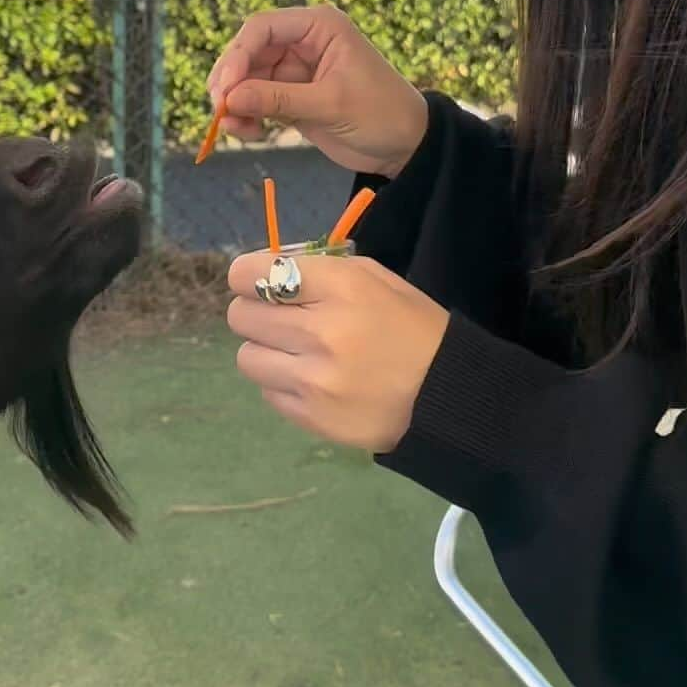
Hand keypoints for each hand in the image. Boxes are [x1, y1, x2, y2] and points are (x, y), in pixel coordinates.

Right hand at [208, 3, 427, 179]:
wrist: (405, 146)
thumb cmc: (381, 114)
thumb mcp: (330, 105)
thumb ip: (278, 99)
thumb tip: (229, 99)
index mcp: (318, 26)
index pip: (262, 27)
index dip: (237, 55)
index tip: (225, 88)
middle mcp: (302, 42)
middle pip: (249, 52)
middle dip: (231, 81)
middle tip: (219, 111)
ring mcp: (294, 70)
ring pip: (247, 79)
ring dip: (236, 103)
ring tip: (235, 130)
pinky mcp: (291, 96)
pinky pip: (256, 100)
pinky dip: (246, 116)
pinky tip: (247, 133)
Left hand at [227, 250, 449, 453]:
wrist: (446, 396)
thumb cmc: (413, 329)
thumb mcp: (378, 280)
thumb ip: (322, 270)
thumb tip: (270, 270)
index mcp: (341, 287)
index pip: (252, 274)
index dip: (248, 276)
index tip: (258, 282)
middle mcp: (321, 330)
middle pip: (240, 315)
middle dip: (255, 311)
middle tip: (279, 318)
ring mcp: (313, 378)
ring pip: (246, 356)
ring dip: (264, 350)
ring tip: (295, 352)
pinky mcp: (310, 416)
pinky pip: (267, 391)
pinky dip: (282, 383)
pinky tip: (312, 380)